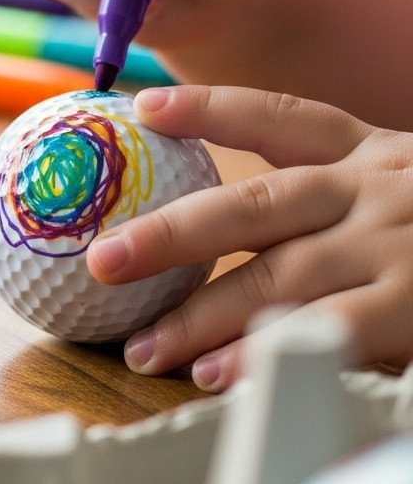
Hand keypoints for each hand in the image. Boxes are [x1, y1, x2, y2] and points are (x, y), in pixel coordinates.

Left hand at [86, 84, 412, 389]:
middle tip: (101, 262)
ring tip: (144, 349)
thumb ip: (340, 202)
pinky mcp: (410, 305)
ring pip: (277, 277)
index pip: (283, 119)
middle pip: (256, 206)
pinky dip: (262, 352)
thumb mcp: (408, 192)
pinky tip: (216, 374)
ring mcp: (392, 248)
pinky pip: (322, 331)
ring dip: (201, 317)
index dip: (212, 110)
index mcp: (370, 156)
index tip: (144, 109)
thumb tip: (242, 224)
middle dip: (169, 234)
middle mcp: (373, 192)